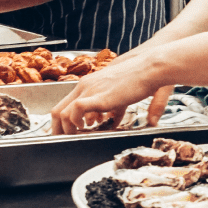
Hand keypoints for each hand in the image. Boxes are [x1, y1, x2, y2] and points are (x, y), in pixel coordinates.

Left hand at [50, 52, 169, 133]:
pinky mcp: (98, 96)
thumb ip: (111, 109)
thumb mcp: (119, 96)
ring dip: (65, 129)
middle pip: (57, 109)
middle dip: (58, 129)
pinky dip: (75, 122)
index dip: (62, 121)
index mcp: (88, 83)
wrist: (149, 67)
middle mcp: (85, 85)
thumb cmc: (139, 79)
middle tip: (63, 140)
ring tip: (73, 138)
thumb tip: (107, 120)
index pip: (64, 103)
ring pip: (62, 112)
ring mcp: (90, 90)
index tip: (64, 132)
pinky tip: (85, 128)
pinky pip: (76, 109)